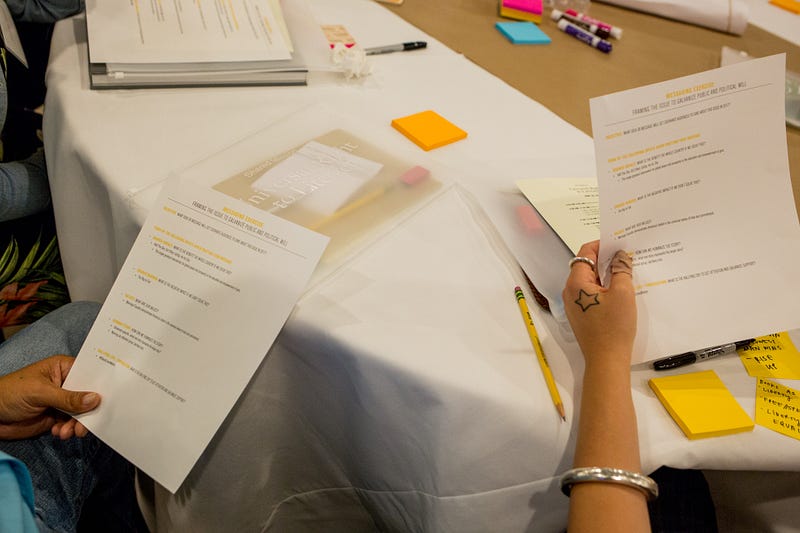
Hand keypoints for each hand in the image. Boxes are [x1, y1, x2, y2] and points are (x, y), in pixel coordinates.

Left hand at [0, 355, 99, 439]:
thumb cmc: (11, 393)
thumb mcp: (40, 393)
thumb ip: (68, 398)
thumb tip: (95, 399)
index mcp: (63, 368)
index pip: (88, 374)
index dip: (99, 385)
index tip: (111, 398)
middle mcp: (65, 383)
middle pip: (87, 396)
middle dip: (88, 411)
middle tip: (84, 426)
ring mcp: (61, 401)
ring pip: (81, 413)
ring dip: (76, 424)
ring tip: (65, 433)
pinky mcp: (55, 417)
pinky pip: (71, 423)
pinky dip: (67, 430)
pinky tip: (57, 433)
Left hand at [562, 241, 635, 368]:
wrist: (606, 359)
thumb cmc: (614, 326)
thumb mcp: (623, 293)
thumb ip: (621, 270)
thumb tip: (620, 255)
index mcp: (576, 282)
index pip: (585, 253)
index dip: (601, 244)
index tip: (618, 242)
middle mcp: (569, 291)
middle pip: (585, 266)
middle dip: (604, 259)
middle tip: (625, 255)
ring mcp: (573, 304)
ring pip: (588, 281)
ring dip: (604, 274)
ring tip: (624, 270)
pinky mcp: (579, 314)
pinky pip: (589, 293)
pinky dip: (602, 288)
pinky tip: (618, 289)